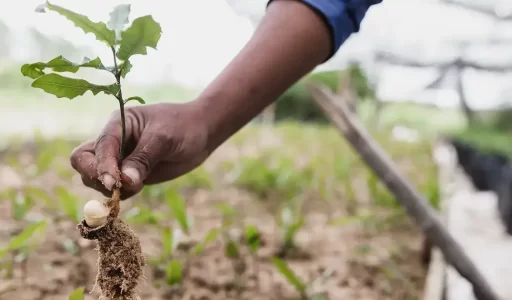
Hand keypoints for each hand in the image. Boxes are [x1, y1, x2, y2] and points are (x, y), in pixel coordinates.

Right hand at [70, 102, 209, 199]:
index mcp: (117, 124)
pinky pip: (114, 188)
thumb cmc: (183, 127)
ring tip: (138, 186)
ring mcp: (120, 158)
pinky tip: (138, 189)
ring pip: (95, 178)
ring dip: (109, 189)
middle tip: (118, 188)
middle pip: (84, 161)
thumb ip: (143, 159)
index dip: (102, 167)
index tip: (114, 183)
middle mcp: (113, 141)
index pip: (98, 147)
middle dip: (96, 177)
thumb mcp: (164, 139)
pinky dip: (120, 194)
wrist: (201, 132)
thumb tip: (125, 182)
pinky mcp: (129, 174)